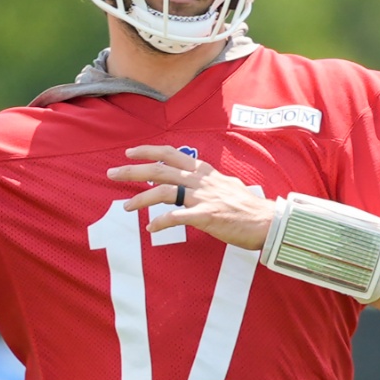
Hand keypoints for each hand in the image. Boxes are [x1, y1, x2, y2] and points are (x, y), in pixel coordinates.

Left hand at [107, 144, 273, 250]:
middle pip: (160, 170)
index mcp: (204, 172)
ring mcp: (204, 197)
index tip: (130, 152)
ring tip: (126, 207)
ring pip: (164, 192)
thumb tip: (188, 180)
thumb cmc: (247, 207)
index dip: (149, 151)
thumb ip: (205, 181)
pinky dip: (161, 222)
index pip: (172, 154)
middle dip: (133, 171)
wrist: (267, 221)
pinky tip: (150, 229)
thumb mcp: (225, 185)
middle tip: (112, 173)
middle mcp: (201, 181)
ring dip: (140, 199)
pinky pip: (177, 217)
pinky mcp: (207, 216)